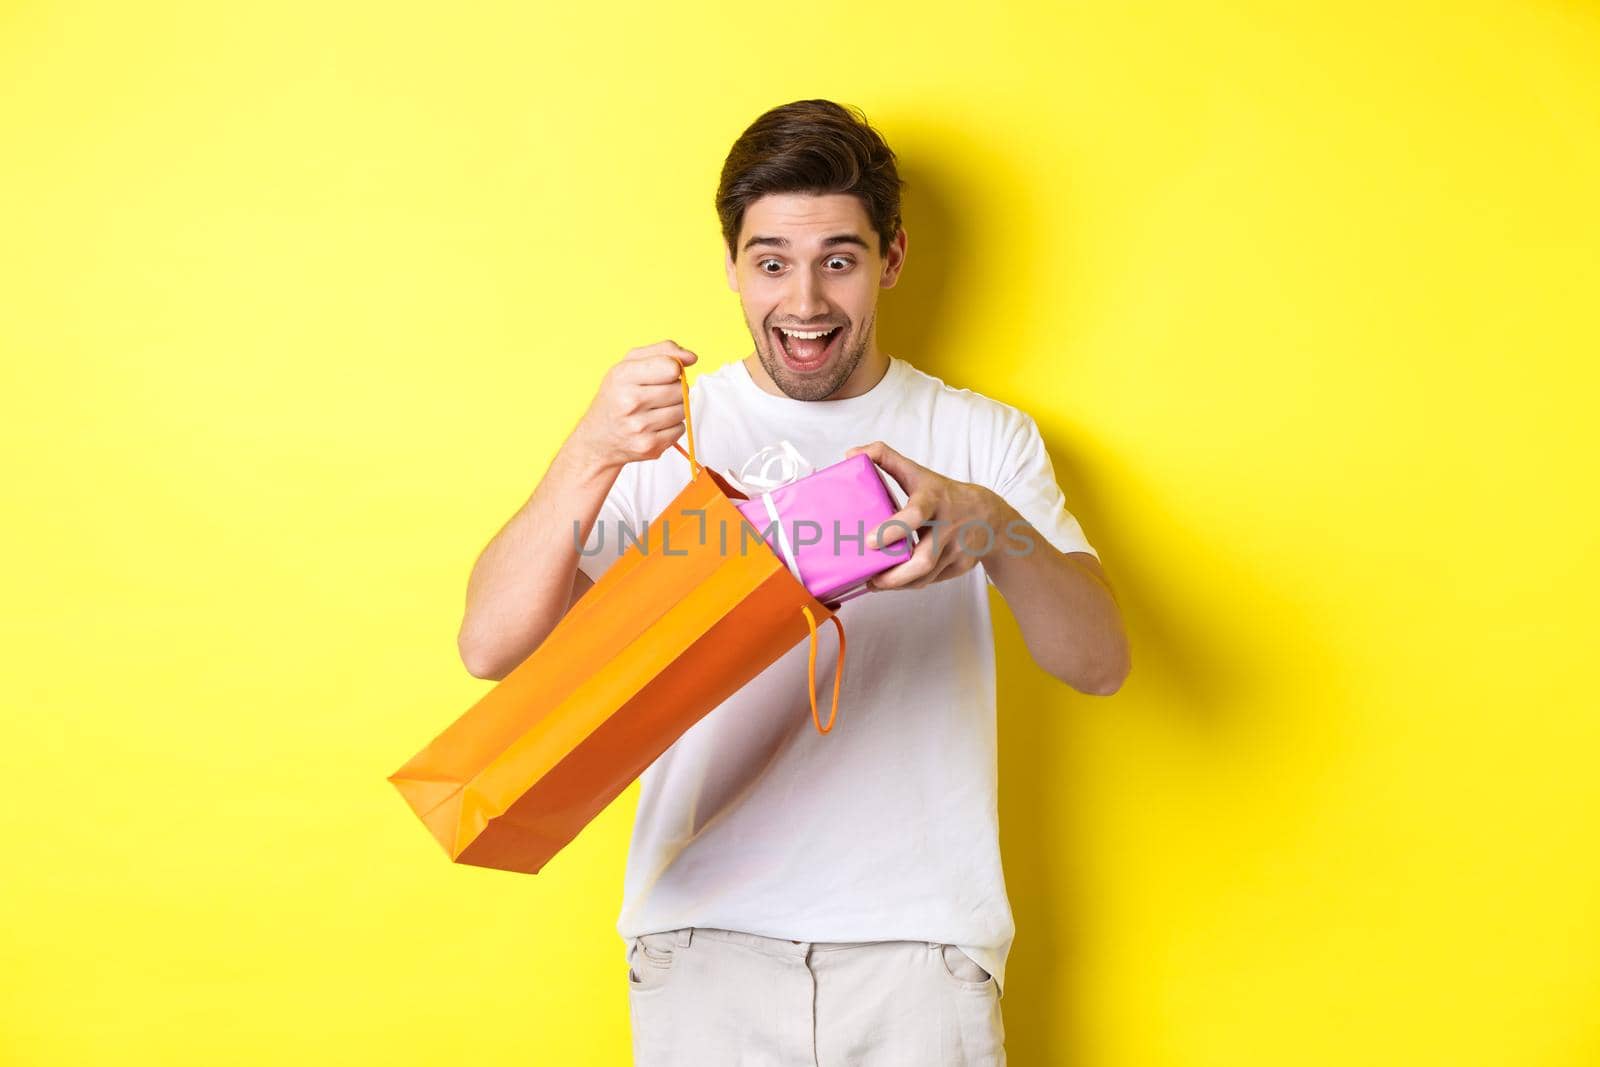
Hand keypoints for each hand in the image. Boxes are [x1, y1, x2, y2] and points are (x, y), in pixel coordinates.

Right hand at [574, 341, 697, 472]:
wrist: (597, 438)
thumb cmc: (617, 395)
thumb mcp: (630, 364)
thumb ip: (663, 351)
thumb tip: (692, 358)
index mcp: (623, 376)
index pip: (671, 367)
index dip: (674, 369)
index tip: (664, 373)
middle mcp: (630, 402)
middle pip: (680, 390)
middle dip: (674, 389)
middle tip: (657, 394)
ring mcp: (640, 427)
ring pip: (682, 410)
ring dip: (675, 408)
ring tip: (654, 410)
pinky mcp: (650, 446)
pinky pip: (680, 429)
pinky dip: (672, 426)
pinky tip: (654, 425)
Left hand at [844, 440, 1006, 590]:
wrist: (988, 515)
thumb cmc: (944, 493)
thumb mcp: (918, 472)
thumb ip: (885, 459)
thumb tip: (852, 454)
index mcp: (933, 500)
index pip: (916, 514)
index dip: (892, 530)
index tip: (869, 541)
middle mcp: (947, 526)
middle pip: (923, 559)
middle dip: (894, 575)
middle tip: (869, 578)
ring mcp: (956, 549)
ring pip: (925, 576)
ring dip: (898, 583)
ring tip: (876, 583)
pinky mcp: (960, 566)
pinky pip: (932, 581)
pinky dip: (911, 583)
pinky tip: (895, 581)